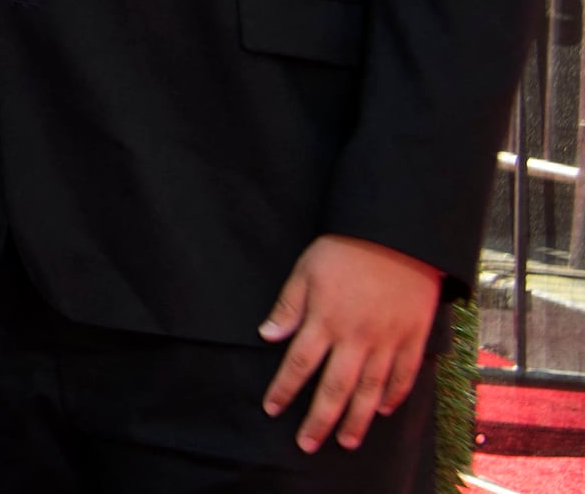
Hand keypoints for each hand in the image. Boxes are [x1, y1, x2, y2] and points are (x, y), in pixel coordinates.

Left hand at [259, 234, 441, 451]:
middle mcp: (356, 338)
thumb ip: (288, 306)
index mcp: (325, 321)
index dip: (284, 389)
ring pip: (370, 390)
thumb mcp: (306, 270)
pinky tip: (383, 410)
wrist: (398, 236)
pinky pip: (405, 375)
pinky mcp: (413, 338)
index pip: (299, 364)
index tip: (272, 408)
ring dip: (357, 419)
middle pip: (335, 388)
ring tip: (346, 441)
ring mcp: (388, 341)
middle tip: (307, 444)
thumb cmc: (345, 250)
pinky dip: (394, 395)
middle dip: (319, 420)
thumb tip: (267, 335)